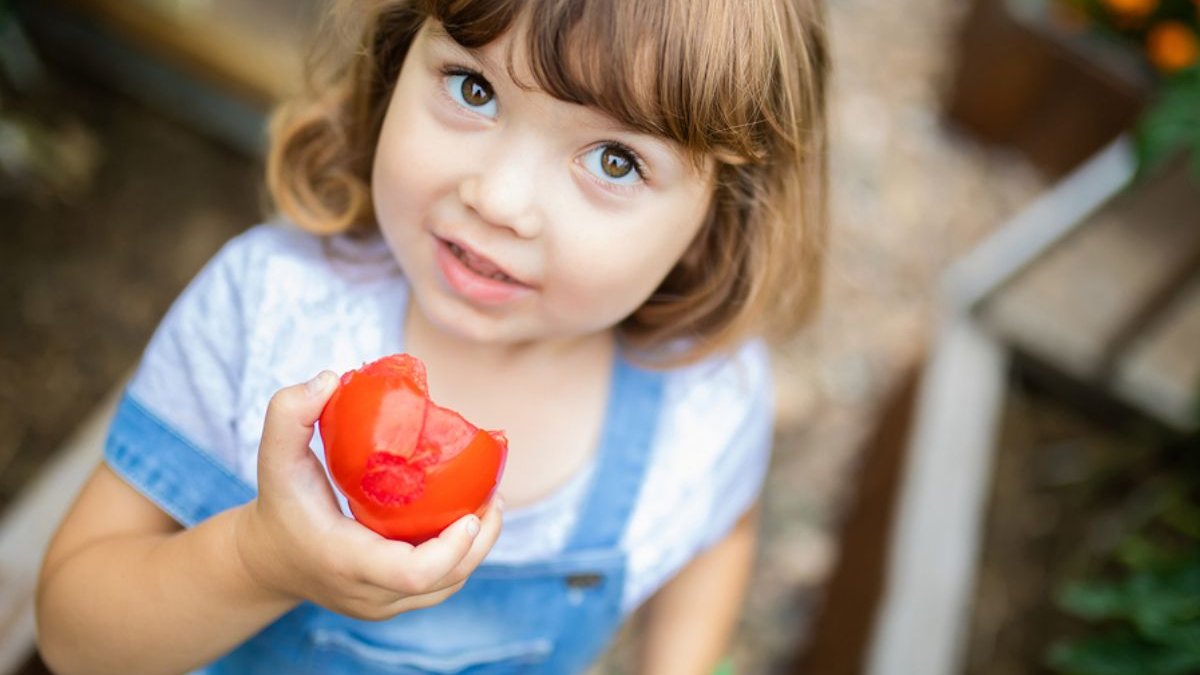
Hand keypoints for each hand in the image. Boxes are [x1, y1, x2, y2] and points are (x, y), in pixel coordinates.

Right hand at [233, 371, 502, 620]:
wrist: (266, 561)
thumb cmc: (278, 503)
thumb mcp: (273, 457)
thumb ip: (289, 413)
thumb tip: (331, 379)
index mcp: (345, 561)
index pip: (413, 573)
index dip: (453, 548)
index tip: (473, 511)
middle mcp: (367, 593)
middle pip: (444, 582)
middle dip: (480, 542)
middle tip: (493, 496)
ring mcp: (380, 606)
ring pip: (447, 587)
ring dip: (476, 550)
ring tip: (489, 504)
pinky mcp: (390, 603)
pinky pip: (438, 587)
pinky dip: (460, 557)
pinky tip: (469, 519)